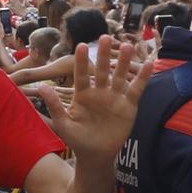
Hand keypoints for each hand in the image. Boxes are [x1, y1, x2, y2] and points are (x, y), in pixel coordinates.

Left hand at [34, 39, 150, 161]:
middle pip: (102, 70)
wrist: (96, 155)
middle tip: (104, 37)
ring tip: (127, 46)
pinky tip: (149, 64)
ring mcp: (115, 97)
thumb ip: (55, 106)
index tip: (80, 46)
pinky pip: (136, 89)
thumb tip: (42, 88)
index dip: (81, 61)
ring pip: (120, 76)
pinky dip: (143, 77)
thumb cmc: (78, 140)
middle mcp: (99, 92)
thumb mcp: (64, 124)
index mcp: (83, 94)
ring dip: (124, 62)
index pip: (81, 74)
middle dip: (103, 55)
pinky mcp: (129, 105)